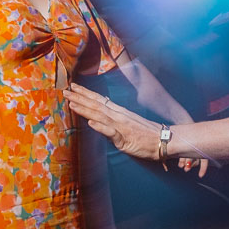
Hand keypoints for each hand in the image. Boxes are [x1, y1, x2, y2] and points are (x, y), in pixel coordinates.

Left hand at [67, 85, 208, 175]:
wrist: (164, 140)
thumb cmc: (147, 135)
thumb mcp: (128, 125)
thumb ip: (114, 121)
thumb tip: (101, 117)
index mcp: (119, 113)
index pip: (99, 101)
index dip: (85, 94)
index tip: (73, 87)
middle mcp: (118, 116)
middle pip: (96, 105)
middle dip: (79, 98)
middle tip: (65, 91)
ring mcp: (121, 126)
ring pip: (100, 115)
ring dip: (85, 108)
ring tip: (71, 102)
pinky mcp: (125, 138)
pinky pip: (111, 132)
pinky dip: (101, 126)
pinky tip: (91, 122)